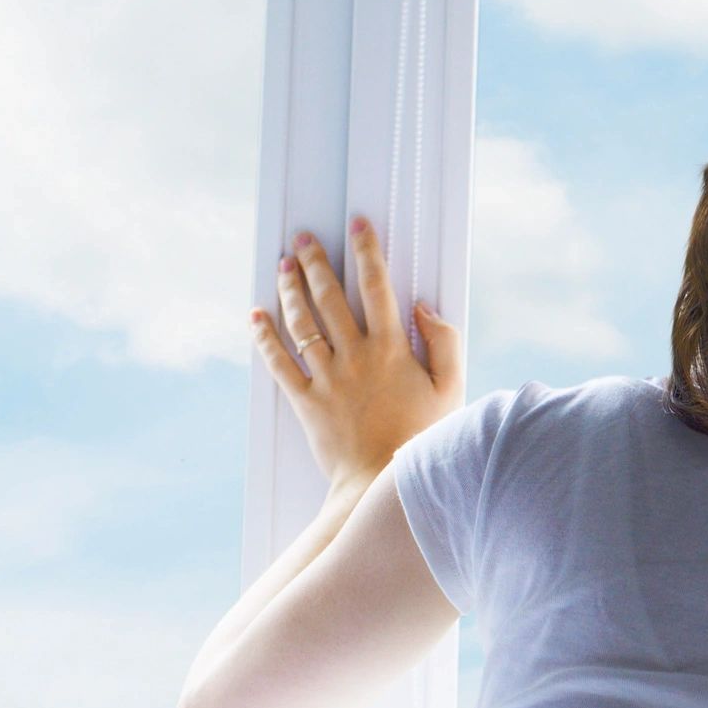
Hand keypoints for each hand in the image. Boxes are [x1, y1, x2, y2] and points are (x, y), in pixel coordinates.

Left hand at [252, 218, 463, 495]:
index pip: (377, 286)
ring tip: (284, 265)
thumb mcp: (451, 388)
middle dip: (315, 261)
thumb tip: (422, 307)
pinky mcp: (305, 400)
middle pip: (330, 296)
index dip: (366, 250)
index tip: (357, 223)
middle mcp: (356, 356)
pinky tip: (256, 315)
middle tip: (304, 237)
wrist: (381, 483)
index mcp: (392, 349)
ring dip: (290, 289)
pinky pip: (278, 362)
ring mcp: (327, 377)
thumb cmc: (423, 437)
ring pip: (301, 323)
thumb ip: (444, 343)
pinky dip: (264, 336)